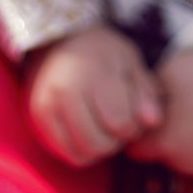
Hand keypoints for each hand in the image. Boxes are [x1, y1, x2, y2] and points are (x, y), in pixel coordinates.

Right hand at [23, 25, 163, 166]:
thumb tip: (154, 121)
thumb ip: (144, 91)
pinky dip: (82, 150)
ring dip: (100, 148)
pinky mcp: (37, 116)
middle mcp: (66, 89)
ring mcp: (48, 104)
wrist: (59, 38)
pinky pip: (65, 153)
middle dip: (116, 140)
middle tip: (119, 123)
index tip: (133, 113)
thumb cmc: (101, 51)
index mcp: (94, 72)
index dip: (133, 126)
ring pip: (82, 153)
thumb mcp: (129, 60)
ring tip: (104, 128)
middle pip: (100, 143)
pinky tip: (88, 131)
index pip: (120, 123)